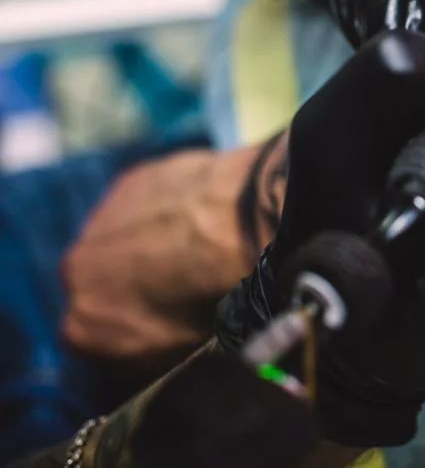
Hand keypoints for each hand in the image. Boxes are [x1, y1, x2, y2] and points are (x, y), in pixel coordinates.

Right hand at [61, 147, 264, 362]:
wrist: (235, 229)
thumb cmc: (214, 300)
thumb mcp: (187, 355)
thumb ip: (160, 354)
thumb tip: (168, 346)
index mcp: (81, 328)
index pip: (101, 343)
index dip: (137, 337)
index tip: (170, 329)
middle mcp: (75, 273)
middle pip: (104, 286)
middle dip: (137, 286)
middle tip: (185, 285)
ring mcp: (98, 222)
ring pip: (121, 240)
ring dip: (150, 244)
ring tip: (198, 246)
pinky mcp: (128, 182)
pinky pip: (147, 202)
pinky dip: (167, 209)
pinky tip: (202, 213)